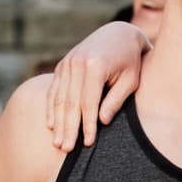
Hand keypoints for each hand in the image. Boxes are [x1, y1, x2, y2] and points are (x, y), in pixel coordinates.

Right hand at [45, 22, 149, 151]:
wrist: (118, 33)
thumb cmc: (131, 61)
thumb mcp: (131, 80)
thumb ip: (116, 100)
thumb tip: (102, 122)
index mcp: (95, 66)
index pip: (89, 102)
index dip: (87, 124)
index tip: (88, 143)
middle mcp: (77, 63)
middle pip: (70, 102)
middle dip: (68, 128)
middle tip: (66, 149)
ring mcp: (67, 63)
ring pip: (59, 98)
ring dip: (58, 122)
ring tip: (57, 143)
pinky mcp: (62, 65)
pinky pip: (54, 90)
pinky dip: (51, 108)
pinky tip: (50, 125)